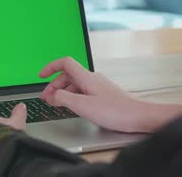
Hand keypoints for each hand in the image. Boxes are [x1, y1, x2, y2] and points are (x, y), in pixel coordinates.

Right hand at [40, 57, 181, 132]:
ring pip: (76, 84)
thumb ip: (63, 98)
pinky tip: (74, 107)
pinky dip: (74, 96)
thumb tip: (52, 95)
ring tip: (57, 104)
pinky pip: (84, 91)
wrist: (139, 117)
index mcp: (87, 77)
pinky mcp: (104, 95)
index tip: (41, 75)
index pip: (65, 63)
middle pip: (68, 75)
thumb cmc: (116, 111)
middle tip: (47, 98)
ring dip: (64, 92)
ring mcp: (99, 86)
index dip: (50, 67)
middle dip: (54, 85)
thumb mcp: (83, 105)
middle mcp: (93, 78)